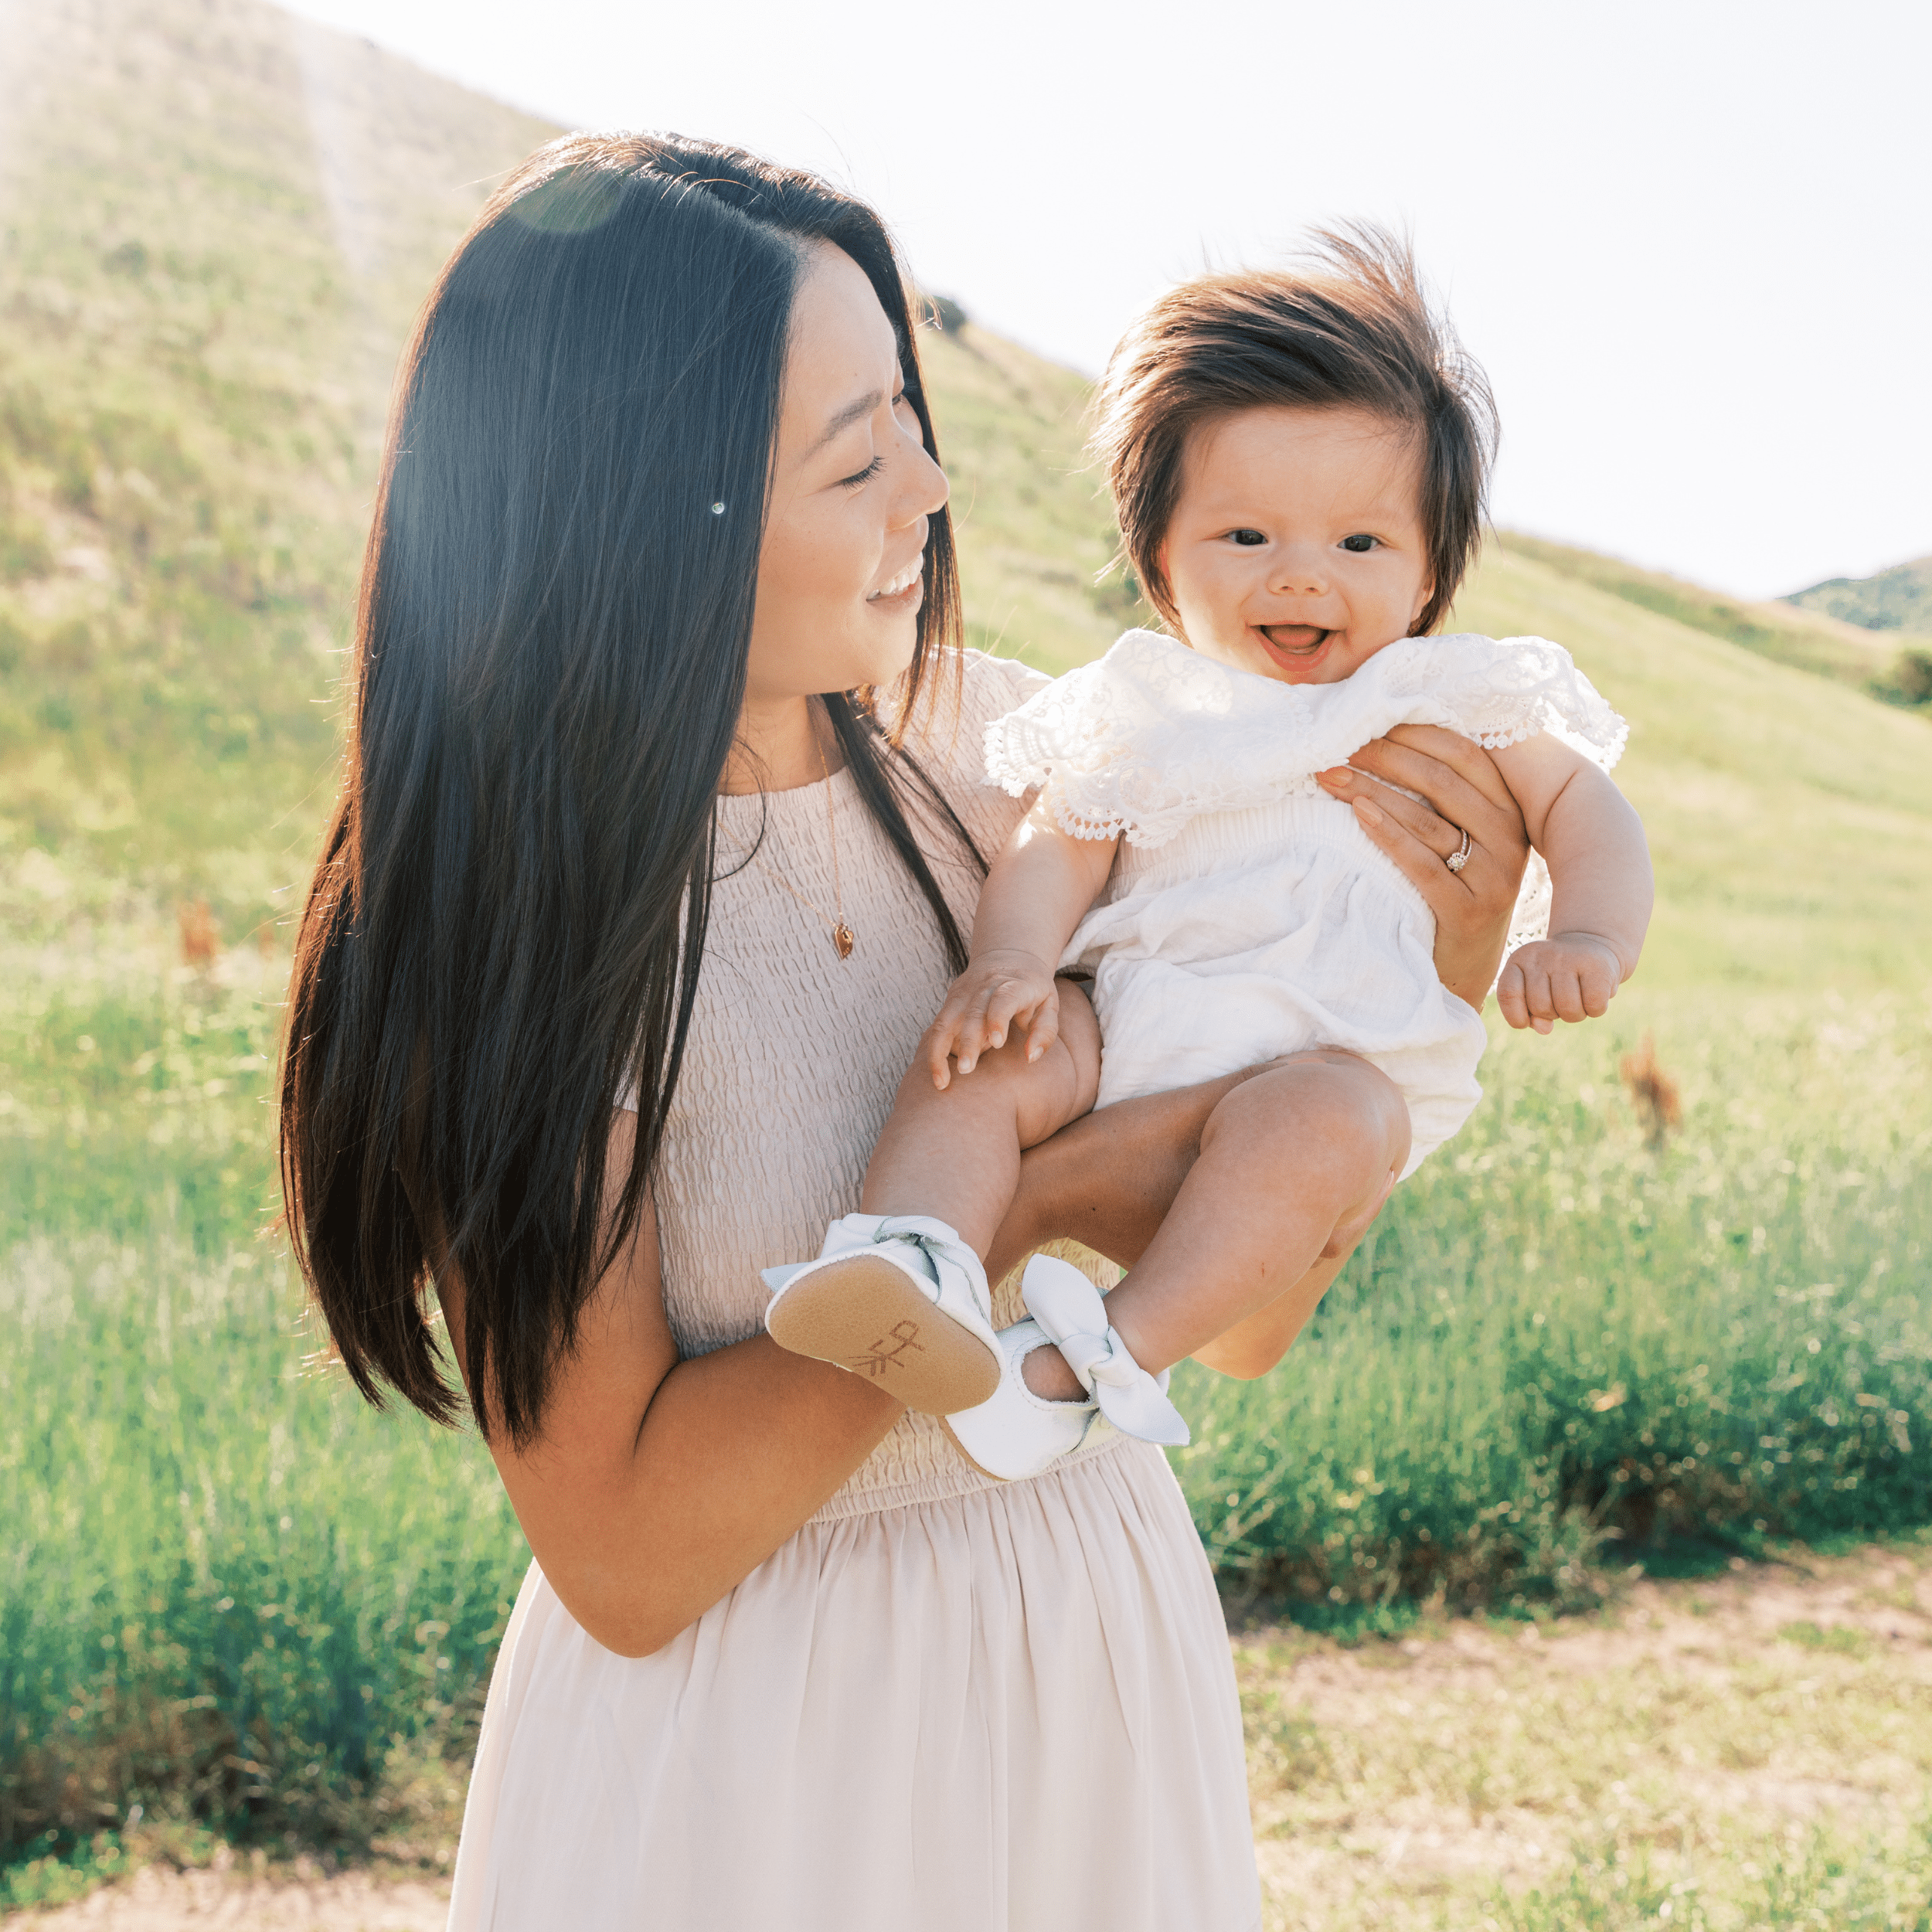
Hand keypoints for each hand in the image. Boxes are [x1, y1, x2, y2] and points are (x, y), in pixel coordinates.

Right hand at [924, 949, 1061, 1088]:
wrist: (1009, 957)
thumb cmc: (1033, 991)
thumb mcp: (1049, 1006)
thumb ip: (1045, 1032)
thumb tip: (1030, 1056)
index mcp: (1016, 984)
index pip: (1004, 998)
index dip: (998, 1018)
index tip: (996, 1043)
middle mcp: (986, 986)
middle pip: (972, 1013)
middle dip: (968, 1041)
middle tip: (966, 1070)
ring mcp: (964, 993)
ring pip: (945, 1020)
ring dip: (939, 1051)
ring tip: (941, 1082)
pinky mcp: (951, 1000)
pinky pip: (937, 1027)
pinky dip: (934, 1051)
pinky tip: (938, 1075)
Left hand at [1315, 724, 1530, 1010]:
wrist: (1462, 966)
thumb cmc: (1450, 889)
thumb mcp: (1459, 837)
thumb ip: (1443, 795)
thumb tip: (1386, 735)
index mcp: (1509, 810)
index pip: (1466, 755)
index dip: (1417, 734)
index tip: (1370, 720)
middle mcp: (1509, 839)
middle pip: (1443, 783)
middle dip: (1387, 757)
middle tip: (1340, 743)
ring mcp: (1494, 877)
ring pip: (1429, 820)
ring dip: (1373, 791)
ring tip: (1330, 775)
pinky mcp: (1469, 912)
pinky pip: (1423, 865)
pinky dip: (1388, 835)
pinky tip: (1357, 813)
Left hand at [1496, 932, 1622, 1032]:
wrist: (1591, 942)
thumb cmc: (1557, 977)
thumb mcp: (1536, 990)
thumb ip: (1531, 1013)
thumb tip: (1544, 1028)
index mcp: (1519, 960)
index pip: (1507, 994)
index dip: (1516, 1016)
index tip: (1526, 1020)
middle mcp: (1542, 956)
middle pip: (1540, 1007)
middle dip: (1552, 1014)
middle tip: (1561, 999)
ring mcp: (1570, 958)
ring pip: (1567, 1009)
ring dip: (1574, 1015)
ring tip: (1578, 998)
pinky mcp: (1598, 966)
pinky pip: (1593, 1005)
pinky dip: (1595, 1010)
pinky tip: (1594, 995)